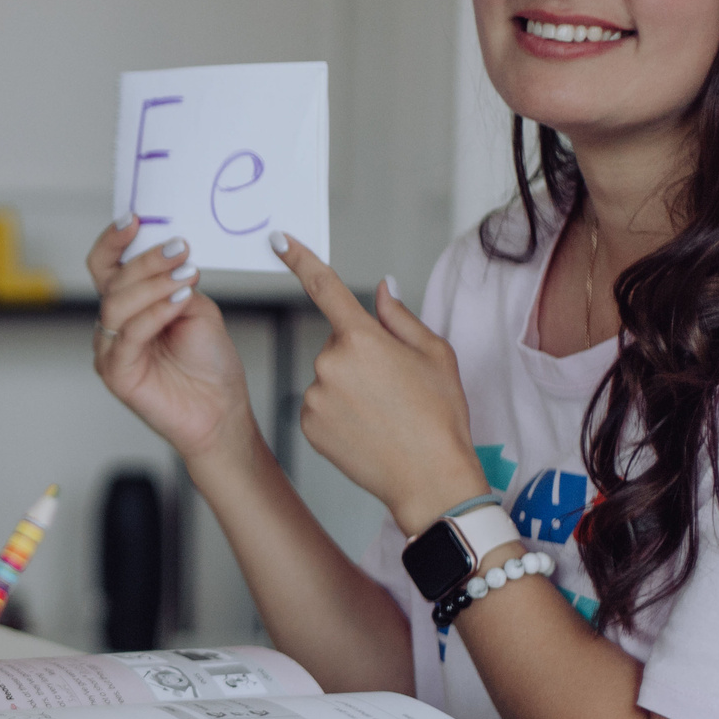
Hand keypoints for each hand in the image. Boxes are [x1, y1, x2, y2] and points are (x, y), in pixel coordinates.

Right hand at [85, 220, 256, 463]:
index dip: (113, 241)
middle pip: (112, 281)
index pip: (106, 266)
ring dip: (153, 284)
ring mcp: (111, 350)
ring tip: (186, 275)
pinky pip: (129, 335)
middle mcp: (114, 326)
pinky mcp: (117, 373)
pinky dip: (154, 313)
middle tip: (180, 248)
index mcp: (129, 306)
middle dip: (146, 260)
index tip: (135, 219)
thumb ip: (175, 284)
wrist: (220, 410)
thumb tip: (168, 260)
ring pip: (117, 305)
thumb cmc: (209, 364)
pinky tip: (178, 301)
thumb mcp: (196, 308)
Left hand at [270, 234, 487, 534]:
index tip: (278, 239)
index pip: (324, 287)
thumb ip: (400, 317)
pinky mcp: (307, 424)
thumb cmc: (440, 416)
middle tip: (393, 389)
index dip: (300, 259)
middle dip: (359, 357)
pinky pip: (318, 405)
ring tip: (383, 415)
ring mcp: (314, 395)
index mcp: (363, 338)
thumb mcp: (435, 355)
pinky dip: (336, 413)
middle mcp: (329, 362)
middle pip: (337, 345)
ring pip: (327, 377)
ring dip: (348, 388)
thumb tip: (381, 289)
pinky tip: (364, 430)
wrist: (429, 479)